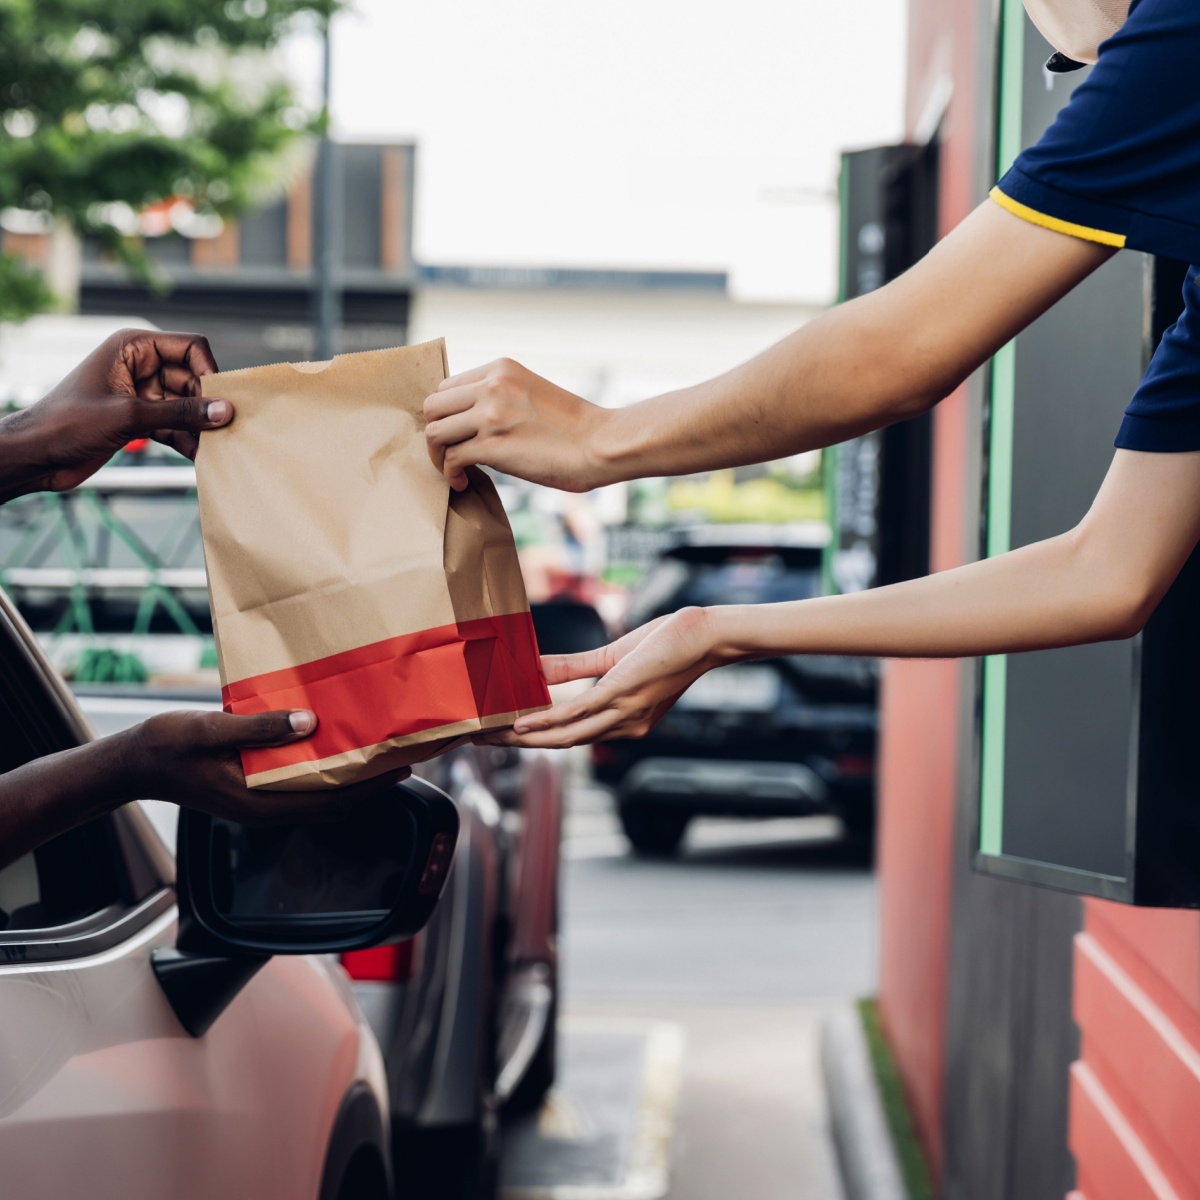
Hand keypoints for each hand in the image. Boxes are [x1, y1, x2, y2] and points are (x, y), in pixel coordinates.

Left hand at [0, 328, 230, 497]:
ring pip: (187, 405)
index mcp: (132, 348)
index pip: (189, 347)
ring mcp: (141, 394)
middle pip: (193, 379)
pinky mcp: (141, 420)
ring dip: (200, 426)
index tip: (222, 400)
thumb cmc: (67, 423)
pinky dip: (187, 440)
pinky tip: (199, 457)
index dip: (209, 370)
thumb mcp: (129, 416)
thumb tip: (224, 411)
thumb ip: (181, 413)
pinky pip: (176, 425)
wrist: (36, 456)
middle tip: (224, 430)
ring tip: (214, 448)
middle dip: (207, 404)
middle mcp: (140, 366)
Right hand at [123, 709, 409, 823]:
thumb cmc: (168, 745)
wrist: (134, 763)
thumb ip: (258, 729)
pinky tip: (336, 747)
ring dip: (350, 778)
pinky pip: (300, 785)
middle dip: (369, 785)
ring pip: (318, 795)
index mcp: (260, 801)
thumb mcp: (212, 729)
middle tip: (404, 758)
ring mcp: (260, 802)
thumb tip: (308, 723)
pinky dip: (324, 770)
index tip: (400, 769)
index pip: (330, 801)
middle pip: (332, 802)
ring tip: (379, 753)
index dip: (369, 788)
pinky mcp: (254, 790)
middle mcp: (267, 807)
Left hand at [424, 358, 607, 492]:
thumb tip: (476, 421)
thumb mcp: (533, 393)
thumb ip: (503, 397)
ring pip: (435, 432)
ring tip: (454, 469)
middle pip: (433, 406)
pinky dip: (450, 474)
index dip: (448, 413)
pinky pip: (451, 459)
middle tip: (449, 452)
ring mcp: (490, 415)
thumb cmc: (575, 428)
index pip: (448, 386)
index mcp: (501, 369)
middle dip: (437, 432)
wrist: (601, 444)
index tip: (457, 433)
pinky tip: (462, 482)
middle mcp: (492, 386)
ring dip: (438, 456)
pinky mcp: (492, 446)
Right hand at [485, 607, 721, 747]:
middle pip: (560, 743)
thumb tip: (536, 668)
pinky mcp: (620, 694)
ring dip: (524, 738)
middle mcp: (623, 726)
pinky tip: (520, 723)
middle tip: (480, 742)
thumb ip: (574, 667)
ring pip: (564, 735)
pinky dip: (545, 721)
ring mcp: (623, 713)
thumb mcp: (613, 658)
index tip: (499, 738)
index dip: (533, 741)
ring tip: (490, 736)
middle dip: (518, 746)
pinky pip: (576, 713)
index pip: (570, 736)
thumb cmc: (667, 644)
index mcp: (623, 722)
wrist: (705, 636)